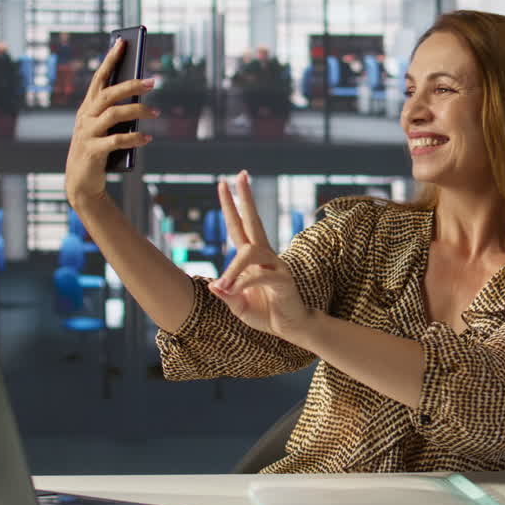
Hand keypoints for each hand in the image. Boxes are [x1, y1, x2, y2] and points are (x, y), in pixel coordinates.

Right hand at [63, 39, 157, 207]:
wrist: (81, 183)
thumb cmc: (97, 151)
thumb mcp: (104, 129)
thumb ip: (116, 113)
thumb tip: (141, 96)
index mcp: (87, 108)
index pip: (99, 78)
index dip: (111, 60)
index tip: (123, 42)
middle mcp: (85, 117)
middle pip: (109, 94)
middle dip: (131, 85)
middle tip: (153, 82)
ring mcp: (87, 134)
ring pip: (114, 115)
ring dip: (138, 111)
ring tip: (156, 113)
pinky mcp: (92, 151)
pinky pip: (116, 141)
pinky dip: (134, 139)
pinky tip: (147, 139)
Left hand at [208, 171, 315, 342]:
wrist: (291, 328)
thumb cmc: (266, 313)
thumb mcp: (238, 305)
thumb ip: (226, 295)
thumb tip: (212, 286)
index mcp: (252, 258)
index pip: (239, 226)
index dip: (231, 206)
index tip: (223, 184)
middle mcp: (265, 256)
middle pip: (254, 221)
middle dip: (246, 198)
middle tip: (240, 175)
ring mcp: (276, 265)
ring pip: (250, 252)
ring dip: (233, 268)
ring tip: (224, 286)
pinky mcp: (284, 280)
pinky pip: (260, 275)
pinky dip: (243, 283)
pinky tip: (233, 292)